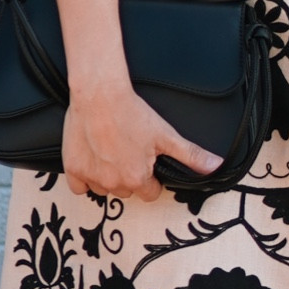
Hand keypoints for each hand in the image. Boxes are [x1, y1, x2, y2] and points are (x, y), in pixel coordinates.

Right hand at [62, 79, 221, 201]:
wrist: (99, 95)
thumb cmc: (131, 112)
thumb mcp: (166, 135)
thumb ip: (191, 155)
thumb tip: (215, 166)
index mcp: (137, 178)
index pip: (150, 193)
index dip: (151, 178)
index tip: (146, 162)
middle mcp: (114, 183)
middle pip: (127, 191)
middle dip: (129, 176)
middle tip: (128, 152)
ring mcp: (92, 178)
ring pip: (104, 189)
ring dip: (108, 177)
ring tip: (111, 153)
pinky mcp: (73, 169)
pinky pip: (80, 187)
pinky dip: (85, 178)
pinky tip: (93, 161)